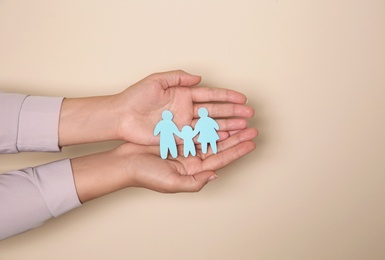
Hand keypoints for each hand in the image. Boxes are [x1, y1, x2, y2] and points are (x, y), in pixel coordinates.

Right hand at [71, 128, 257, 201]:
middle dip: (236, 138)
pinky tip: (217, 116)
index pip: (221, 160)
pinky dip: (207, 122)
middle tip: (252, 128)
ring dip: (225, 128)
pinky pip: (196, 128)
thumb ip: (195, 182)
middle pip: (219, 147)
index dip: (237, 151)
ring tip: (239, 120)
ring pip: (210, 136)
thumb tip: (215, 175)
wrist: (125, 163)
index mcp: (194, 172)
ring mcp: (185, 147)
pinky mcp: (176, 136)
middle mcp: (192, 160)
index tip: (251, 143)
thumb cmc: (146, 175)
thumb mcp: (172, 183)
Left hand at [112, 70, 253, 144]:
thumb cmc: (136, 97)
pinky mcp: (177, 137)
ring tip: (243, 127)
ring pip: (210, 125)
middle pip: (215, 111)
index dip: (227, 96)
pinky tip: (226, 137)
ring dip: (227, 126)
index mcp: (184, 94)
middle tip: (249, 114)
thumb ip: (178, 77)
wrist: (122, 116)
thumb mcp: (157, 80)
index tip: (243, 98)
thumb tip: (198, 78)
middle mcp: (186, 109)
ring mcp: (183, 124)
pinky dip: (212, 137)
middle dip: (233, 112)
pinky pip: (198, 137)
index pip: (211, 95)